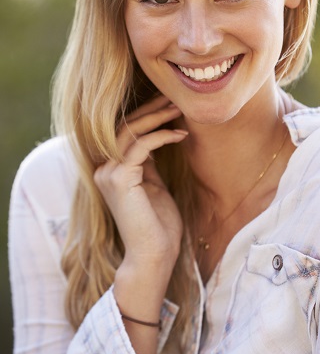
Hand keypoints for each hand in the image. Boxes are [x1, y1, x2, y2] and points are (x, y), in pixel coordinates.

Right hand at [94, 96, 187, 279]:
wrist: (154, 256)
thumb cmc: (158, 225)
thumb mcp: (153, 185)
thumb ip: (147, 162)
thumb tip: (155, 137)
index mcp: (111, 170)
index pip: (124, 132)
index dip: (145, 115)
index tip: (168, 102)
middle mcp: (104, 169)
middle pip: (124, 126)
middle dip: (150, 109)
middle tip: (173, 97)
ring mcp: (108, 174)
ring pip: (129, 132)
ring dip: (156, 117)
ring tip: (179, 109)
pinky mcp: (119, 180)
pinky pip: (140, 146)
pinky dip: (161, 136)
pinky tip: (180, 135)